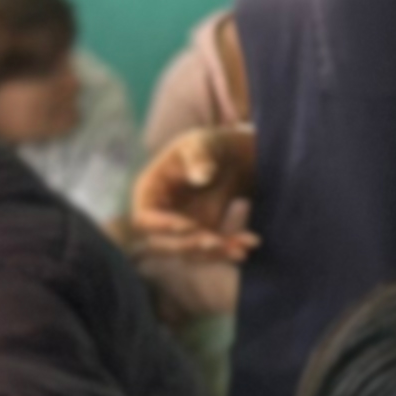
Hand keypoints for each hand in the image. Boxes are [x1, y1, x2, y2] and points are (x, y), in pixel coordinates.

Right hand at [130, 125, 258, 263]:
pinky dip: (232, 247)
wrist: (233, 157)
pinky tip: (252, 242)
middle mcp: (162, 216)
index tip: (189, 226)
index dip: (162, 226)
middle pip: (164, 244)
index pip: (144, 218)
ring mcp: (184, 229)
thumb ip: (200, 155)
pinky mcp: (205, 235)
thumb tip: (201, 176)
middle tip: (216, 242)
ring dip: (217, 252)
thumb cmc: (209, 145)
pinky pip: (215, 249)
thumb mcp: (204, 142)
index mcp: (150, 191)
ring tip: (242, 248)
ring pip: (193, 252)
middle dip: (191, 245)